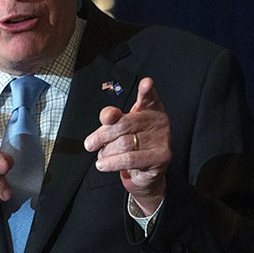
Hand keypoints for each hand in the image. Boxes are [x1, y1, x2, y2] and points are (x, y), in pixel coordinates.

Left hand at [84, 77, 171, 214]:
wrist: (147, 170)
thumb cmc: (133, 143)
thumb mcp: (120, 127)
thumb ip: (112, 118)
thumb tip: (106, 118)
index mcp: (150, 107)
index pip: (148, 96)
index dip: (146, 89)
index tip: (146, 82)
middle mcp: (159, 120)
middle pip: (124, 124)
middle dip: (103, 135)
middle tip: (90, 143)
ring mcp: (163, 138)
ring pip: (124, 143)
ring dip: (107, 152)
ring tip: (102, 156)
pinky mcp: (161, 156)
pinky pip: (129, 159)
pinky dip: (112, 163)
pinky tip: (104, 164)